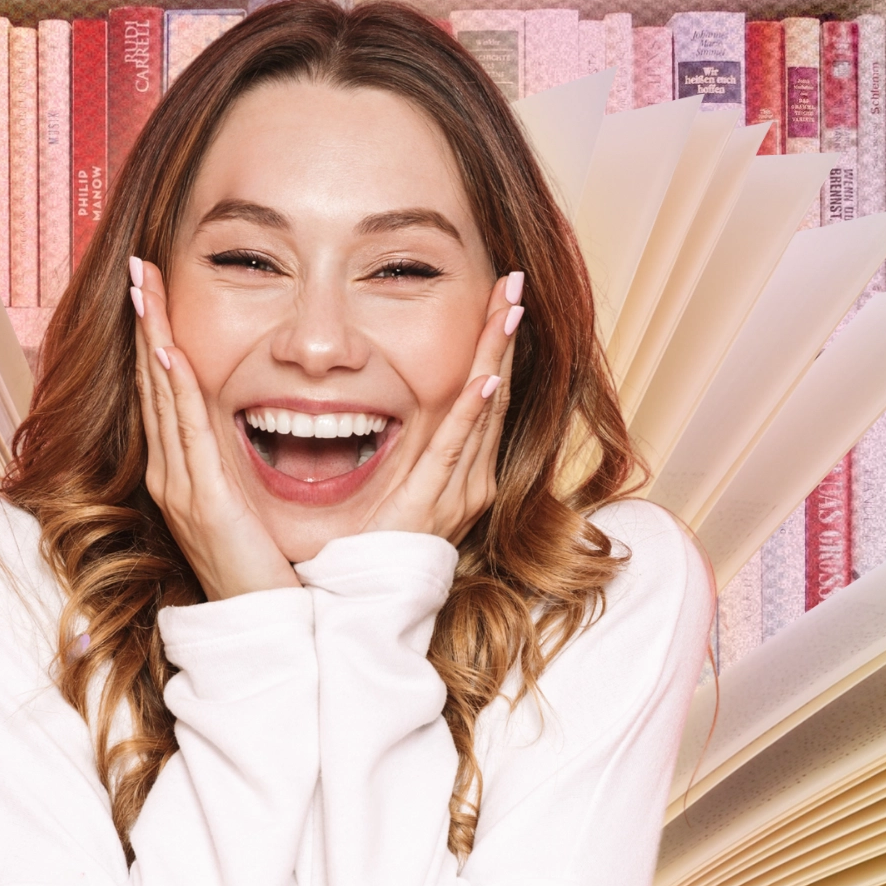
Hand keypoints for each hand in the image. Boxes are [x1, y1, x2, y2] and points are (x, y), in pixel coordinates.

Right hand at [130, 256, 302, 601]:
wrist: (262, 632)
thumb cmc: (265, 573)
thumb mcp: (249, 510)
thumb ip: (243, 472)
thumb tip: (256, 434)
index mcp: (184, 475)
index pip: (166, 393)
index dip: (156, 339)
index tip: (154, 293)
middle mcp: (172, 475)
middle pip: (154, 384)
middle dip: (146, 325)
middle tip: (141, 270)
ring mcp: (181, 487)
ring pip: (163, 397)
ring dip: (153, 339)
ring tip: (146, 289)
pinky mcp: (201, 500)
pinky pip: (186, 432)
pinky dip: (174, 387)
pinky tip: (167, 351)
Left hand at [362, 271, 521, 543]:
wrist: (373, 603)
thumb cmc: (377, 547)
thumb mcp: (398, 487)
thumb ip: (405, 452)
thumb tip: (384, 406)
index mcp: (464, 470)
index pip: (485, 393)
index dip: (494, 344)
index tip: (499, 299)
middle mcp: (473, 476)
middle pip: (494, 389)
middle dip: (501, 334)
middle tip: (512, 282)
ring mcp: (458, 489)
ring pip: (482, 408)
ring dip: (494, 354)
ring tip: (507, 308)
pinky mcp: (434, 500)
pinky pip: (455, 447)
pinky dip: (470, 411)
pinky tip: (484, 377)